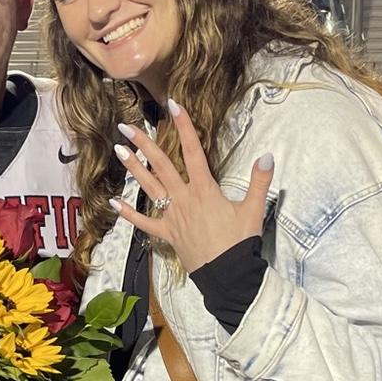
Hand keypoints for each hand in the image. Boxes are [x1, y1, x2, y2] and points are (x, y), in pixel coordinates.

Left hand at [111, 100, 273, 273]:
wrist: (227, 275)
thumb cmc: (240, 243)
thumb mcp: (253, 210)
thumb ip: (259, 181)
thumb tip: (268, 155)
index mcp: (204, 189)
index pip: (193, 151)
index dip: (184, 126)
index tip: (173, 105)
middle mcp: (184, 198)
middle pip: (161, 165)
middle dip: (143, 144)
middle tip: (126, 126)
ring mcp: (172, 216)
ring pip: (149, 187)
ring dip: (133, 168)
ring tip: (119, 150)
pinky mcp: (167, 234)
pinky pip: (144, 222)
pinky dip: (128, 214)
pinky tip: (114, 202)